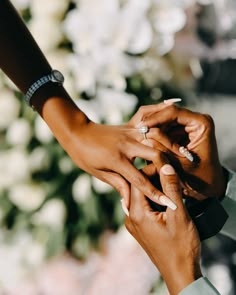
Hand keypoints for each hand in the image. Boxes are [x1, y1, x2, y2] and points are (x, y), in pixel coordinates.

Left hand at [58, 110, 175, 208]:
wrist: (78, 132)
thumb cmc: (85, 156)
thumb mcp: (100, 174)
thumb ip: (120, 185)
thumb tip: (130, 205)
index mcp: (116, 160)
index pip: (140, 180)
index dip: (156, 194)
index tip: (170, 204)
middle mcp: (126, 144)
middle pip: (155, 155)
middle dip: (170, 168)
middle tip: (184, 179)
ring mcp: (130, 133)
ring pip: (157, 139)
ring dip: (171, 149)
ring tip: (185, 159)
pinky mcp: (131, 126)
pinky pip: (151, 127)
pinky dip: (163, 129)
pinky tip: (175, 130)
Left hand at [125, 164, 201, 294]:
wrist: (180, 273)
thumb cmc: (180, 247)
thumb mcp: (178, 215)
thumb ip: (171, 190)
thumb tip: (166, 167)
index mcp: (136, 213)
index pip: (137, 181)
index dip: (150, 169)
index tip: (164, 165)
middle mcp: (130, 217)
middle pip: (136, 188)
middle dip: (151, 178)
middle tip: (167, 172)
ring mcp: (134, 224)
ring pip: (140, 197)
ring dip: (152, 188)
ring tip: (167, 183)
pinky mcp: (140, 228)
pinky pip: (142, 207)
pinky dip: (152, 199)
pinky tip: (164, 197)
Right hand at [135, 104, 226, 199]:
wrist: (208, 186)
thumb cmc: (198, 178)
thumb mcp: (179, 165)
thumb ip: (162, 150)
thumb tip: (145, 138)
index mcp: (201, 124)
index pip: (173, 112)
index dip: (155, 118)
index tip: (141, 126)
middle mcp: (195, 120)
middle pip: (166, 113)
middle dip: (151, 122)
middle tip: (135, 131)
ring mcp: (187, 125)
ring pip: (163, 120)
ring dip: (151, 128)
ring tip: (136, 135)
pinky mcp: (179, 131)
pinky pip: (163, 128)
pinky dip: (153, 134)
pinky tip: (142, 139)